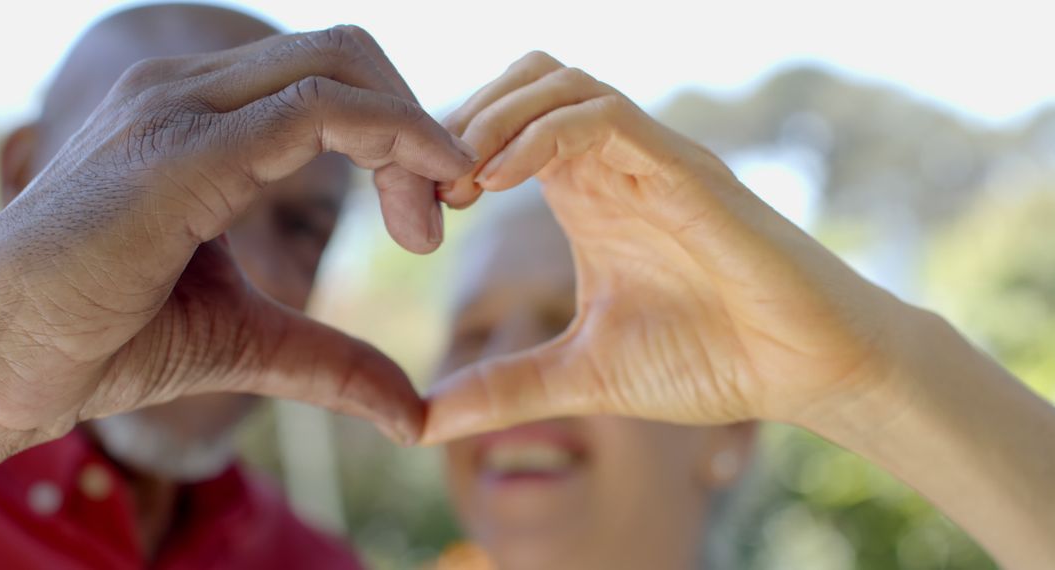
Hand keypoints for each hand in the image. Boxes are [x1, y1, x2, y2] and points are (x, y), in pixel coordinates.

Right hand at [0, 26, 476, 472]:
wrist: (1, 361)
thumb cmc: (105, 338)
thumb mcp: (247, 340)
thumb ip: (330, 359)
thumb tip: (412, 412)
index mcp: (204, 120)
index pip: (331, 83)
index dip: (400, 133)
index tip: (430, 214)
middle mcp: (194, 94)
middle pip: (347, 55)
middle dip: (417, 125)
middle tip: (438, 215)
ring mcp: (183, 107)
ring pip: (342, 65)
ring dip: (414, 135)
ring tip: (426, 227)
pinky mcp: (186, 145)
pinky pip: (320, 110)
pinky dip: (394, 140)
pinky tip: (418, 205)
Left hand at [423, 52, 906, 441]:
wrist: (806, 372)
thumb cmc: (711, 360)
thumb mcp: (582, 377)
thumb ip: (505, 390)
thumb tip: (421, 424)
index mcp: (589, 196)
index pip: (508, 126)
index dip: (452, 152)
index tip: (423, 211)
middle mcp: (617, 165)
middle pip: (527, 80)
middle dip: (464, 118)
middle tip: (432, 186)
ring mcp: (653, 160)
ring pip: (559, 82)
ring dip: (494, 118)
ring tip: (458, 182)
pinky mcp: (687, 170)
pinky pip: (603, 117)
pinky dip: (540, 135)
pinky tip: (497, 184)